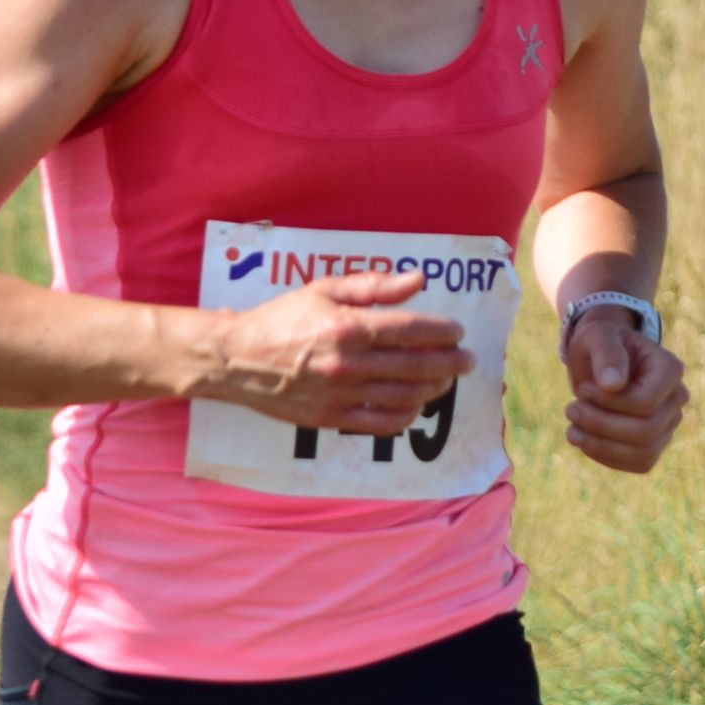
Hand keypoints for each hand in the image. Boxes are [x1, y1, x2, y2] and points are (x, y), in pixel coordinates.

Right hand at [211, 269, 472, 435]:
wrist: (237, 359)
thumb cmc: (282, 318)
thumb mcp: (323, 290)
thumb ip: (373, 286)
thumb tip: (417, 280)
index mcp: (349, 326)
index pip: (413, 329)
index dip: (443, 331)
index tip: (458, 332)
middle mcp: (349, 363)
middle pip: (417, 365)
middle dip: (451, 363)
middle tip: (467, 360)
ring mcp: (341, 394)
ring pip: (405, 396)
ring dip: (433, 389)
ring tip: (444, 380)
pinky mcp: (332, 418)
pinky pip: (381, 423)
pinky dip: (405, 415)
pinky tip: (414, 405)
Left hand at [560, 310, 686, 472]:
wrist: (600, 361)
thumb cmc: (600, 344)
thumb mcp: (597, 336)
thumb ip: (606, 353)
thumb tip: (613, 385)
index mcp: (670, 369)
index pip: (645, 403)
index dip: (608, 403)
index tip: (583, 390)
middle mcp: (677, 399)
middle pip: (645, 431)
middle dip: (600, 425)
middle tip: (570, 409)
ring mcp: (669, 424)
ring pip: (643, 454)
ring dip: (601, 446)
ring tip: (572, 429)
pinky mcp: (655, 444)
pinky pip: (639, 464)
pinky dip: (607, 457)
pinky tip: (583, 440)